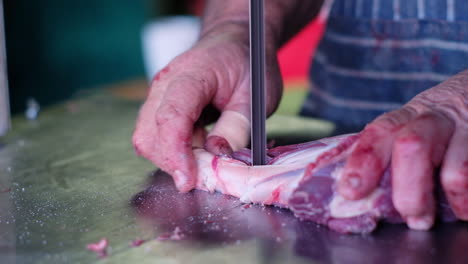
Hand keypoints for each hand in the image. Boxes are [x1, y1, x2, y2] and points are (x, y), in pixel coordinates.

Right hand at [132, 24, 281, 191]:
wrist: (235, 43)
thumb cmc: (248, 65)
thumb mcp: (256, 95)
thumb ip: (238, 125)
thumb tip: (217, 155)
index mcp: (191, 75)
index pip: (172, 116)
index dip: (177, 152)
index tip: (188, 180)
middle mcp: (164, 85)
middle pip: (151, 134)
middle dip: (174, 161)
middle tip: (207, 174)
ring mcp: (158, 96)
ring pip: (148, 139)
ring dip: (173, 158)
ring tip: (206, 156)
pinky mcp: (159, 108)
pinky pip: (156, 137)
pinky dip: (174, 151)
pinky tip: (197, 147)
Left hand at [338, 70, 467, 229]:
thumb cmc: (439, 121)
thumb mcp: (410, 122)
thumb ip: (384, 147)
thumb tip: (346, 181)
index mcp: (407, 116)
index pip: (379, 133)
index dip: (363, 162)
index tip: (351, 191)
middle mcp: (435, 118)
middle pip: (413, 147)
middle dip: (408, 189)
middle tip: (414, 217)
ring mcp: (467, 129)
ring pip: (457, 171)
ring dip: (453, 201)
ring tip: (453, 212)